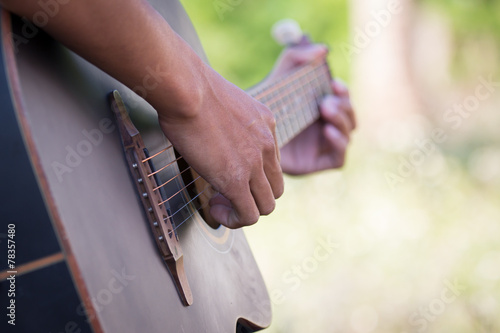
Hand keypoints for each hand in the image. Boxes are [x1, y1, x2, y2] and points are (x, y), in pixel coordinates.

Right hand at [159, 62, 283, 228]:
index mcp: (266, 124)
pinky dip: (233, 218)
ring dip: (244, 210)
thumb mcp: (223, 103)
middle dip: (253, 196)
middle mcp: (266, 144)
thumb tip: (214, 133)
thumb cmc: (191, 88)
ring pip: (266, 205)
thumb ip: (229, 122)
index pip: (273, 163)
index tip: (229, 173)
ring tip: (220, 202)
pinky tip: (215, 207)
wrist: (186, 88)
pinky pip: (248, 215)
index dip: (254, 176)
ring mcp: (254, 163)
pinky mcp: (236, 179)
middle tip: (226, 192)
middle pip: (276, 188)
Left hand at [267, 44, 355, 174]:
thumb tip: (323, 49)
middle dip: (344, 106)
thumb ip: (295, 58)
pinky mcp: (316, 164)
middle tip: (327, 100)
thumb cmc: (263, 108)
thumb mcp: (278, 78)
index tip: (335, 83)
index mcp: (320, 109)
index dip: (343, 92)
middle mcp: (324, 128)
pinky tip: (328, 131)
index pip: (342, 100)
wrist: (244, 139)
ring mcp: (322, 147)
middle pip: (350, 117)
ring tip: (325, 109)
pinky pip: (339, 158)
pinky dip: (339, 143)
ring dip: (342, 119)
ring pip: (348, 134)